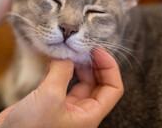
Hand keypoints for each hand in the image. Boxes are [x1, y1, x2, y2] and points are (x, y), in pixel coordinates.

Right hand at [0, 47, 123, 127]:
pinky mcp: (48, 103)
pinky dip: (58, 68)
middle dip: (92, 63)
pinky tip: (52, 58)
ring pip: (79, 81)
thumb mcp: (50, 97)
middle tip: (81, 47)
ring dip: (75, 64)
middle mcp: (80, 113)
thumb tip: (66, 56)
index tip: (97, 49)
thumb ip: (62, 72)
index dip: (109, 67)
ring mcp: (64, 107)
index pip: (113, 89)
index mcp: (89, 116)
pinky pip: (60, 82)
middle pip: (97, 83)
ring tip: (66, 50)